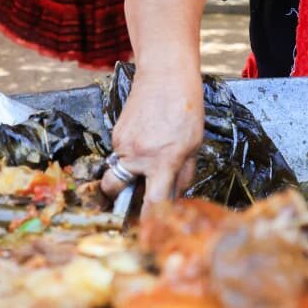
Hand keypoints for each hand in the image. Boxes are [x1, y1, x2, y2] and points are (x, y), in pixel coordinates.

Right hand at [100, 65, 204, 214]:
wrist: (165, 74)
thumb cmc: (186, 108)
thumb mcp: (194, 145)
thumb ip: (184, 173)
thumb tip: (176, 194)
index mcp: (163, 161)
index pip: (152, 202)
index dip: (148, 221)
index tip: (147, 232)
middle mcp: (138, 155)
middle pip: (114, 190)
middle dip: (117, 197)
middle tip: (131, 194)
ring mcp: (123, 144)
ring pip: (117, 170)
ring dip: (126, 173)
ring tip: (144, 159)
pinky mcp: (116, 132)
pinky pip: (119, 153)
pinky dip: (130, 153)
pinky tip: (145, 138)